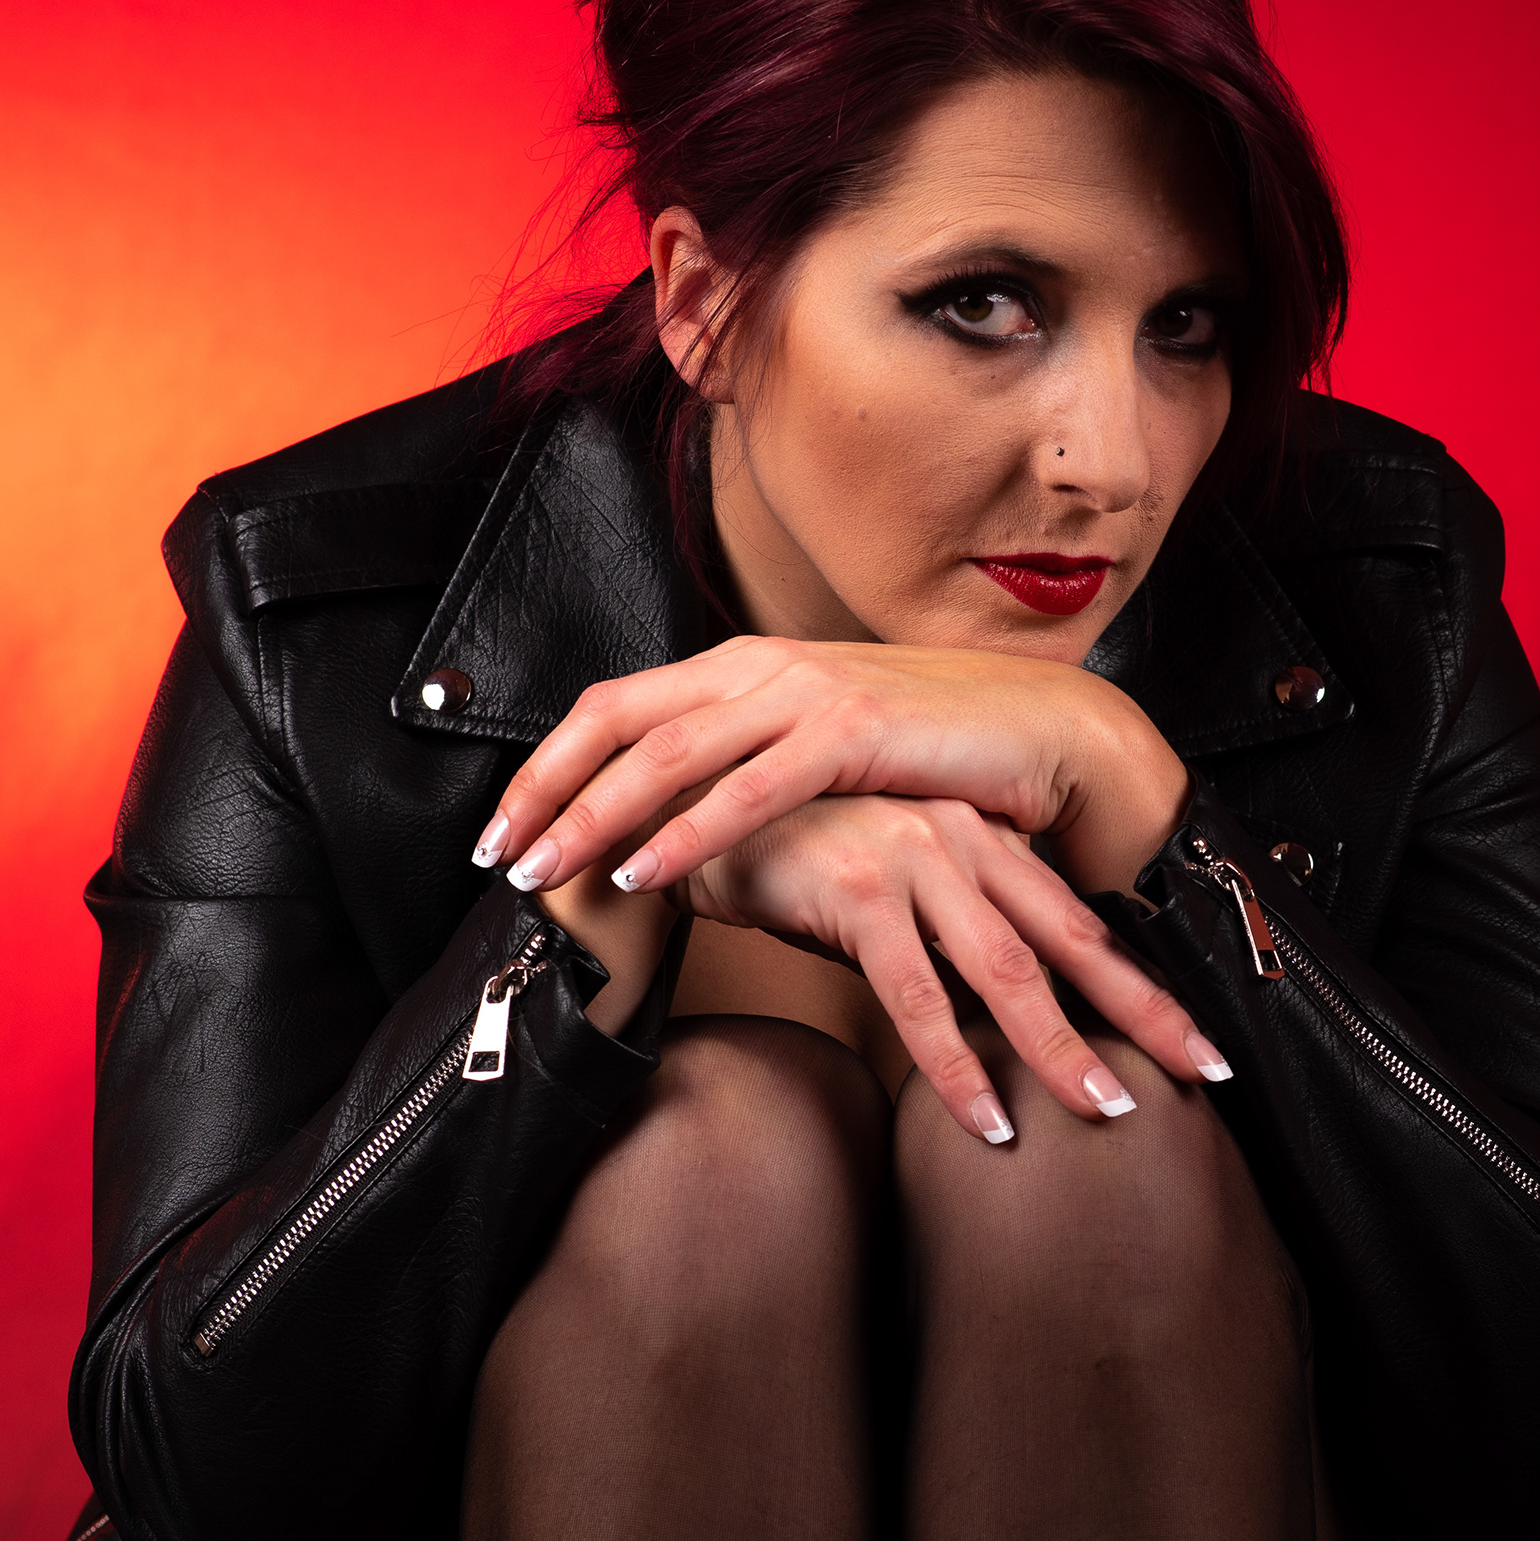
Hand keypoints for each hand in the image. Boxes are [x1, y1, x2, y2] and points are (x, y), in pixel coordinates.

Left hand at [472, 636, 1191, 901]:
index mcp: (743, 667)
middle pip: (616, 721)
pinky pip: (747, 789)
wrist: (1042, 731)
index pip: (613, 706)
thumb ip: (746, 773)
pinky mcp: (850, 732)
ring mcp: (804, 693)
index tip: (502, 827)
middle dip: (545, 791)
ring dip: (595, 816)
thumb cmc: (932, 754)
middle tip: (496, 856)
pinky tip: (644, 872)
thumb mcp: (818, 752)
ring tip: (549, 873)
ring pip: (667, 754)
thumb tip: (675, 832)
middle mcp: (760, 667)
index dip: (547, 765)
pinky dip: (686, 833)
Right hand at [666, 792, 1229, 1138]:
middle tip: (1203, 1073)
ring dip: (1060, 1050)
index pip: (1080, 923)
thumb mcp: (892, 886)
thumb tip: (1004, 1003)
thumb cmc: (794, 858)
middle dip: (1141, 1013)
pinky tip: (988, 1120)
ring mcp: (912, 860)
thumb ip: (949, 929)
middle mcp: (961, 840)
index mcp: (980, 838)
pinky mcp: (856, 891)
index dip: (1144, 984)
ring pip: (1005, 973)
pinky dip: (956, 1067)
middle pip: (1070, 943)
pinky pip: (918, 997)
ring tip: (1106, 1110)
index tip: (1198, 1042)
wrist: (688, 814)